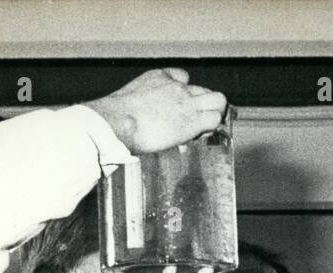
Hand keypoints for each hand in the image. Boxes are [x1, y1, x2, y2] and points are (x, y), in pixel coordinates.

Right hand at [86, 68, 226, 154]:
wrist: (116, 121)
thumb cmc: (114, 118)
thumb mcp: (126, 101)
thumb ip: (138, 106)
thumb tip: (131, 122)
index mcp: (159, 77)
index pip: (183, 78)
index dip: (185, 93)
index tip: (181, 108)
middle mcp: (177, 86)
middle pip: (203, 90)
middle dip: (203, 104)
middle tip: (196, 121)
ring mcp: (186, 102)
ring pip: (218, 100)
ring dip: (216, 112)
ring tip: (208, 127)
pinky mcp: (192, 120)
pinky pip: (215, 119)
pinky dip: (213, 127)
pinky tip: (204, 135)